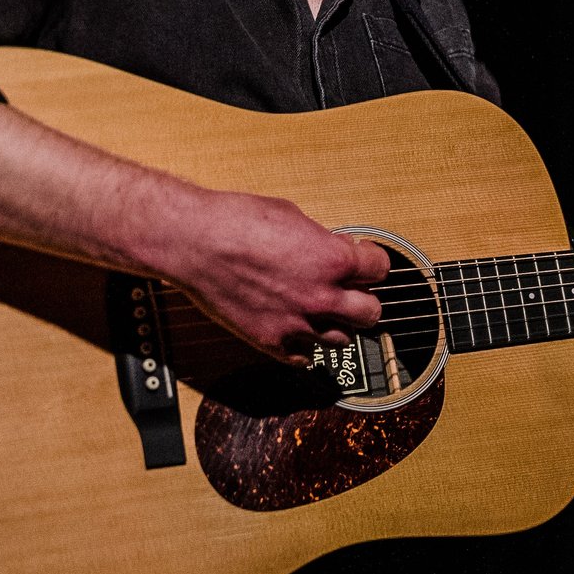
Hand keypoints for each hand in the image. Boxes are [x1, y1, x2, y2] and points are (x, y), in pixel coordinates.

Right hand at [150, 189, 389, 363]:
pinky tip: (296, 327)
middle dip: (363, 299)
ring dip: (335, 324)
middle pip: (371, 313)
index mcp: (332, 260)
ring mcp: (296, 323)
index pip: (380, 270)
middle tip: (351, 290)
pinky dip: (303, 344)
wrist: (193, 242)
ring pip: (340, 339)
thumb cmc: (235, 221)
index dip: (372, 262)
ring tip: (321, 309)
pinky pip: (302, 356)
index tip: (365, 261)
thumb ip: (321, 240)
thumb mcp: (292, 217)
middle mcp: (320, 296)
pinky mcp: (270, 341)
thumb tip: (332, 248)